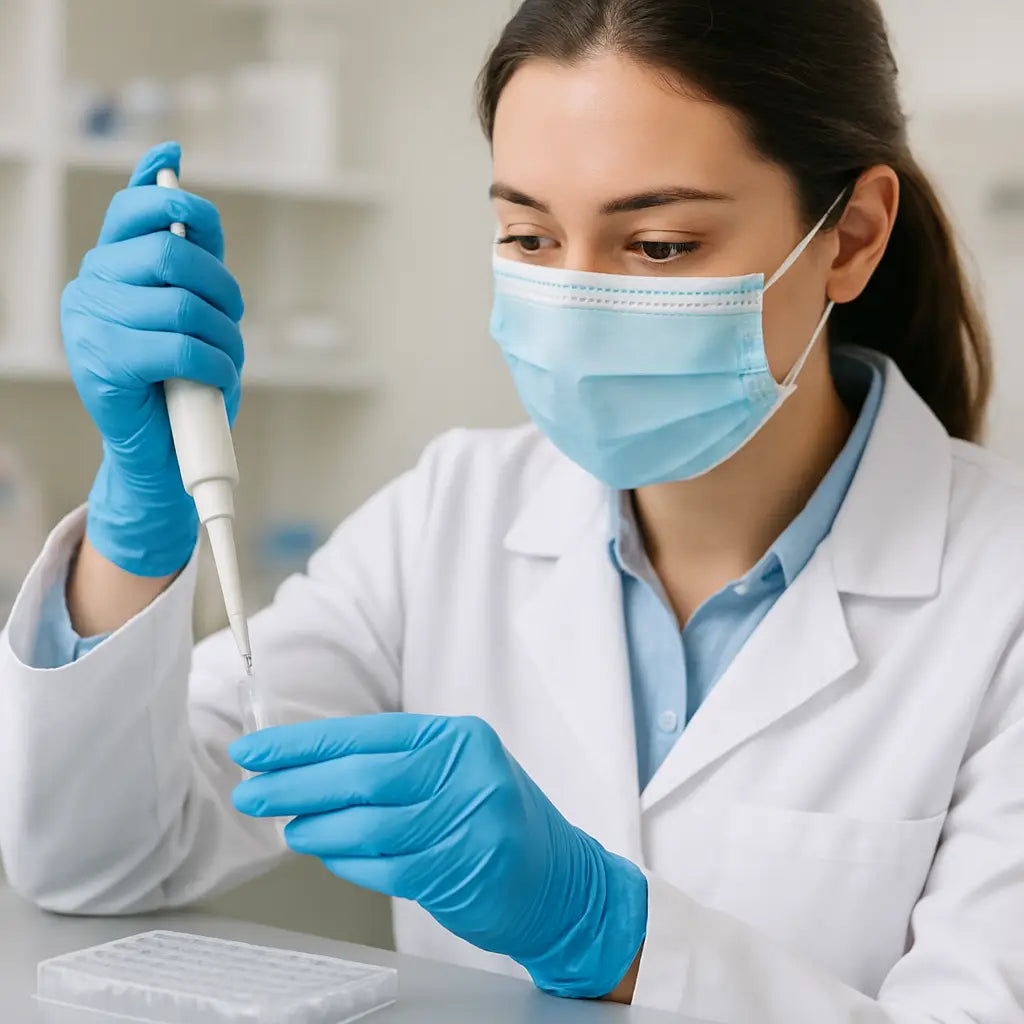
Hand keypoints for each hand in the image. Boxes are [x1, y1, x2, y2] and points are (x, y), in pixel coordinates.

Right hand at [61, 141, 244, 576]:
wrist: (160, 455)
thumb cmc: (183, 380)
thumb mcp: (189, 308)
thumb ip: (184, 250)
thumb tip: (168, 157)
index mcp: (107, 269)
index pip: (134, 210)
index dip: (175, 199)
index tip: (202, 216)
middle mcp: (89, 288)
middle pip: (171, 253)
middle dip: (221, 287)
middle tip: (230, 321)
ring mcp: (90, 325)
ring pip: (184, 304)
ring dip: (225, 337)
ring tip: (223, 362)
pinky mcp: (104, 364)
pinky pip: (181, 347)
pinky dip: (215, 366)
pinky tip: (215, 381)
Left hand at [230, 714, 647, 998]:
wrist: (560, 880)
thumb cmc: (494, 817)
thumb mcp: (457, 769)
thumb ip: (394, 763)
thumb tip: (308, 765)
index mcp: (459, 737)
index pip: (366, 733)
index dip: (304, 743)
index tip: (256, 749)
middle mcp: (467, 774)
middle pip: (361, 777)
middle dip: (295, 784)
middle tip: (252, 789)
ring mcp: (467, 824)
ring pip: (367, 826)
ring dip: (316, 827)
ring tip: (287, 825)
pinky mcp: (461, 872)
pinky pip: (384, 867)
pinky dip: (346, 861)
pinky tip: (328, 852)